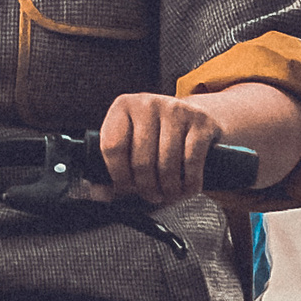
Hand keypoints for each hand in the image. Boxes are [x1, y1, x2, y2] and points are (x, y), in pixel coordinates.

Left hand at [97, 90, 224, 207]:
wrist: (195, 121)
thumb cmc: (158, 138)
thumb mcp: (132, 147)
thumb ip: (114, 170)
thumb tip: (100, 194)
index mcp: (123, 107)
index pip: (112, 147)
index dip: (118, 176)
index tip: (125, 189)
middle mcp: (147, 103)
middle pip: (141, 159)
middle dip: (146, 187)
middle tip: (151, 196)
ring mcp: (176, 109)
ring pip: (166, 163)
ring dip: (168, 189)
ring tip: (168, 193)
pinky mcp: (201, 121)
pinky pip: (191, 161)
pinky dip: (188, 183)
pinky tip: (185, 188)